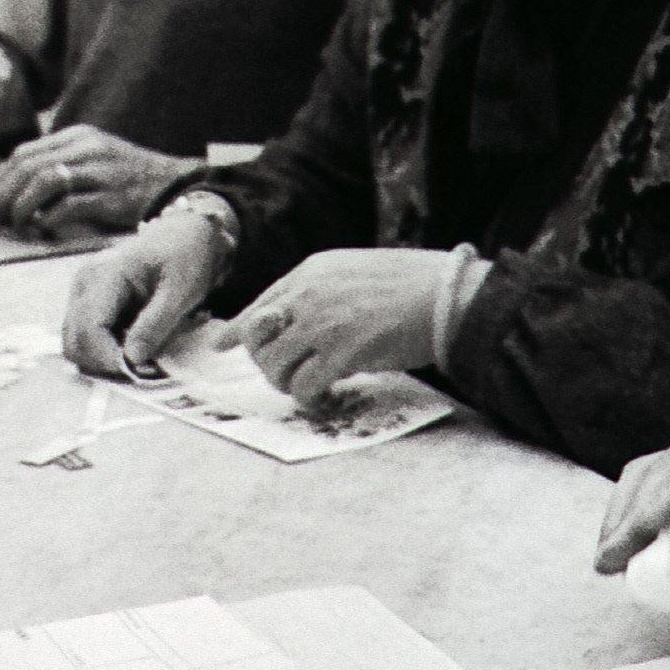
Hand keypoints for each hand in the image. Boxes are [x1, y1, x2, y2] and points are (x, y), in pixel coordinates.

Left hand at [0, 126, 192, 235]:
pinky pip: (67, 206)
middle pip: (28, 166)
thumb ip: (64, 166)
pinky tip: (44, 229)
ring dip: (23, 206)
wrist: (176, 186)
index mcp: (78, 137)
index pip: (25, 152)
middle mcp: (86, 147)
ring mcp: (98, 170)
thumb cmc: (132, 179)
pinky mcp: (109, 195)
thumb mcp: (97, 158)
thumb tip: (22, 191)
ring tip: (18, 224)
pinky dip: (49, 219)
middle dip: (6, 195)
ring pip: (43, 182)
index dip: (4, 179)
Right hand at [62, 213, 231, 379]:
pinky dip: (104, 350)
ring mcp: (81, 293)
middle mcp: (84, 283)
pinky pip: (85, 336)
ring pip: (75, 342)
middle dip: (103, 363)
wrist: (183, 235)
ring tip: (137, 358)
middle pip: (74, 340)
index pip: (89, 328)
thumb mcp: (180, 291)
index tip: (137, 372)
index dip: (108, 357)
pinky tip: (131, 345)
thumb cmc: (185, 257)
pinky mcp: (87, 303)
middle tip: (139, 371)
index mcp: (105, 274)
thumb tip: (132, 359)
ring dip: (102, 359)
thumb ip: (155, 325)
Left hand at [217, 248, 447, 406]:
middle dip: (267, 364)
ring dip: (288, 383)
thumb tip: (297, 325)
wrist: (446, 295)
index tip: (223, 345)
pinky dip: (309, 397)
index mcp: (309, 272)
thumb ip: (320, 292)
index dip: (239, 330)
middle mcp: (307, 294)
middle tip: (288, 378)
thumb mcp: (352, 272)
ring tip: (309, 387)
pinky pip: (303, 385)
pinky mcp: (341, 352)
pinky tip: (325, 396)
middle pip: (259, 340)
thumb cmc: (410, 285)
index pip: (259, 305)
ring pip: (275, 365)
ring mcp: (322, 322)